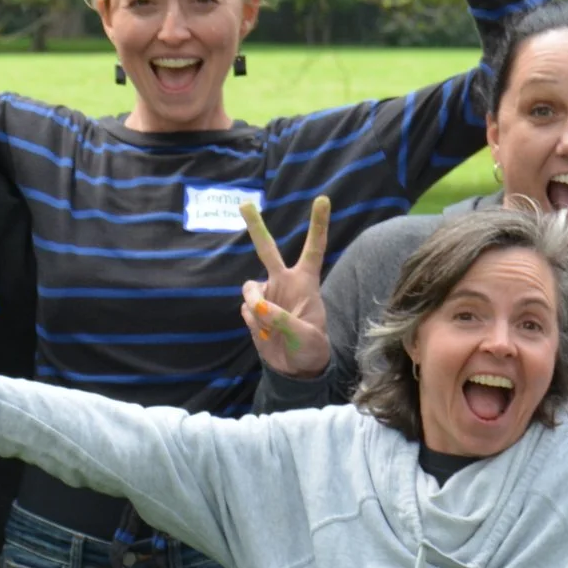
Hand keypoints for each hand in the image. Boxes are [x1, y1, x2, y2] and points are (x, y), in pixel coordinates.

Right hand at [238, 197, 331, 378]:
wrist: (296, 368)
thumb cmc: (311, 348)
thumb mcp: (305, 336)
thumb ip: (282, 319)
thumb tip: (257, 305)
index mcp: (306, 282)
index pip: (314, 248)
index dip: (318, 224)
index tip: (323, 198)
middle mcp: (284, 282)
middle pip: (268, 249)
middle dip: (256, 226)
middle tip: (244, 203)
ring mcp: (267, 295)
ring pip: (250, 289)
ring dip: (256, 306)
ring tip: (271, 327)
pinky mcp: (253, 309)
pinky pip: (246, 310)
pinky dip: (254, 323)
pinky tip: (265, 334)